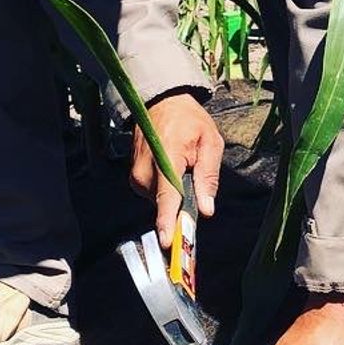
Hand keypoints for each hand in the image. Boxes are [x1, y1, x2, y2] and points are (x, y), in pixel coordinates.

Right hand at [130, 92, 221, 246]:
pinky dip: (165, 187)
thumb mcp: (210, 142)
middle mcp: (145, 168)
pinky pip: (153, 194)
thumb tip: (207, 209)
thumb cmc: (189, 121)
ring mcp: (136, 173)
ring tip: (182, 164)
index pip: (166, 195)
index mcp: (166, 156)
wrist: (161, 102)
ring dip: (174, 192)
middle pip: (166, 202)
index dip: (168, 220)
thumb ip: (209, 177)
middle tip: (194, 173)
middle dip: (183, 200)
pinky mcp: (133, 177)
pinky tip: (171, 168)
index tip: (168, 242)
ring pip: (159, 200)